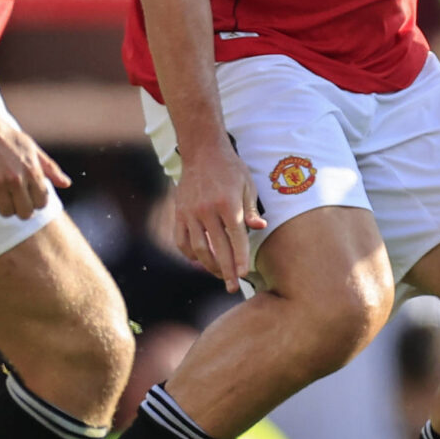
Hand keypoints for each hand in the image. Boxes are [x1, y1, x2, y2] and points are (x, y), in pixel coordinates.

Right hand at [0, 104, 69, 218]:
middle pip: (25, 213)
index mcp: (33, 170)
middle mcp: (17, 179)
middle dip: (18, 208)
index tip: (25, 196)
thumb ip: (50, 168)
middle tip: (10, 197)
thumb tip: (66, 184)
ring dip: (1, 206)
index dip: (33, 203)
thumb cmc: (6, 136)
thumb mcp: (32, 148)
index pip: (41, 203)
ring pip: (5, 212)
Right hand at [173, 144, 265, 291]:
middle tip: (232, 287)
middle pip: (217, 248)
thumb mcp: (247, 185)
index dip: (240, 258)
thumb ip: (251, 210)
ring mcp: (190, 213)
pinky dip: (191, 254)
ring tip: (219, 275)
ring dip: (209, 265)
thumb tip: (260, 229)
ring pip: (198, 248)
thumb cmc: (231, 169)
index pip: (235, 238)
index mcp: (228, 204)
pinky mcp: (179, 214)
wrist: (202, 152)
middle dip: (226, 270)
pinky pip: (182, 241)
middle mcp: (207, 210)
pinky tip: (201, 261)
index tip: (243, 275)